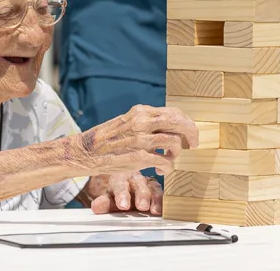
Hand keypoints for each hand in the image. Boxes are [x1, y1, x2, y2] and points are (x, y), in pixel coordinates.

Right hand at [72, 105, 198, 176]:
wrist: (86, 151)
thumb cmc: (108, 139)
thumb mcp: (128, 121)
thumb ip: (147, 121)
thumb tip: (170, 125)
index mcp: (141, 112)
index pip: (174, 112)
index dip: (186, 123)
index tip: (190, 132)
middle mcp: (143, 122)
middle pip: (179, 124)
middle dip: (191, 134)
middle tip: (193, 145)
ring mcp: (141, 140)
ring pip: (174, 143)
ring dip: (176, 153)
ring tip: (168, 159)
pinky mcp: (138, 158)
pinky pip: (165, 161)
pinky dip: (167, 166)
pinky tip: (159, 168)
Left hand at [79, 172, 163, 215]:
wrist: (127, 184)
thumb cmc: (117, 192)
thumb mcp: (108, 197)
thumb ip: (104, 203)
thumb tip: (96, 207)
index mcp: (120, 178)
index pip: (120, 184)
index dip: (122, 194)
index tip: (123, 206)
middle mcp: (135, 177)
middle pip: (139, 183)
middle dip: (142, 195)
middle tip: (142, 206)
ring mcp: (148, 182)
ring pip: (153, 187)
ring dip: (155, 199)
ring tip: (156, 211)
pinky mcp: (157, 189)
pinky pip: (162, 193)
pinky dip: (163, 201)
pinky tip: (164, 210)